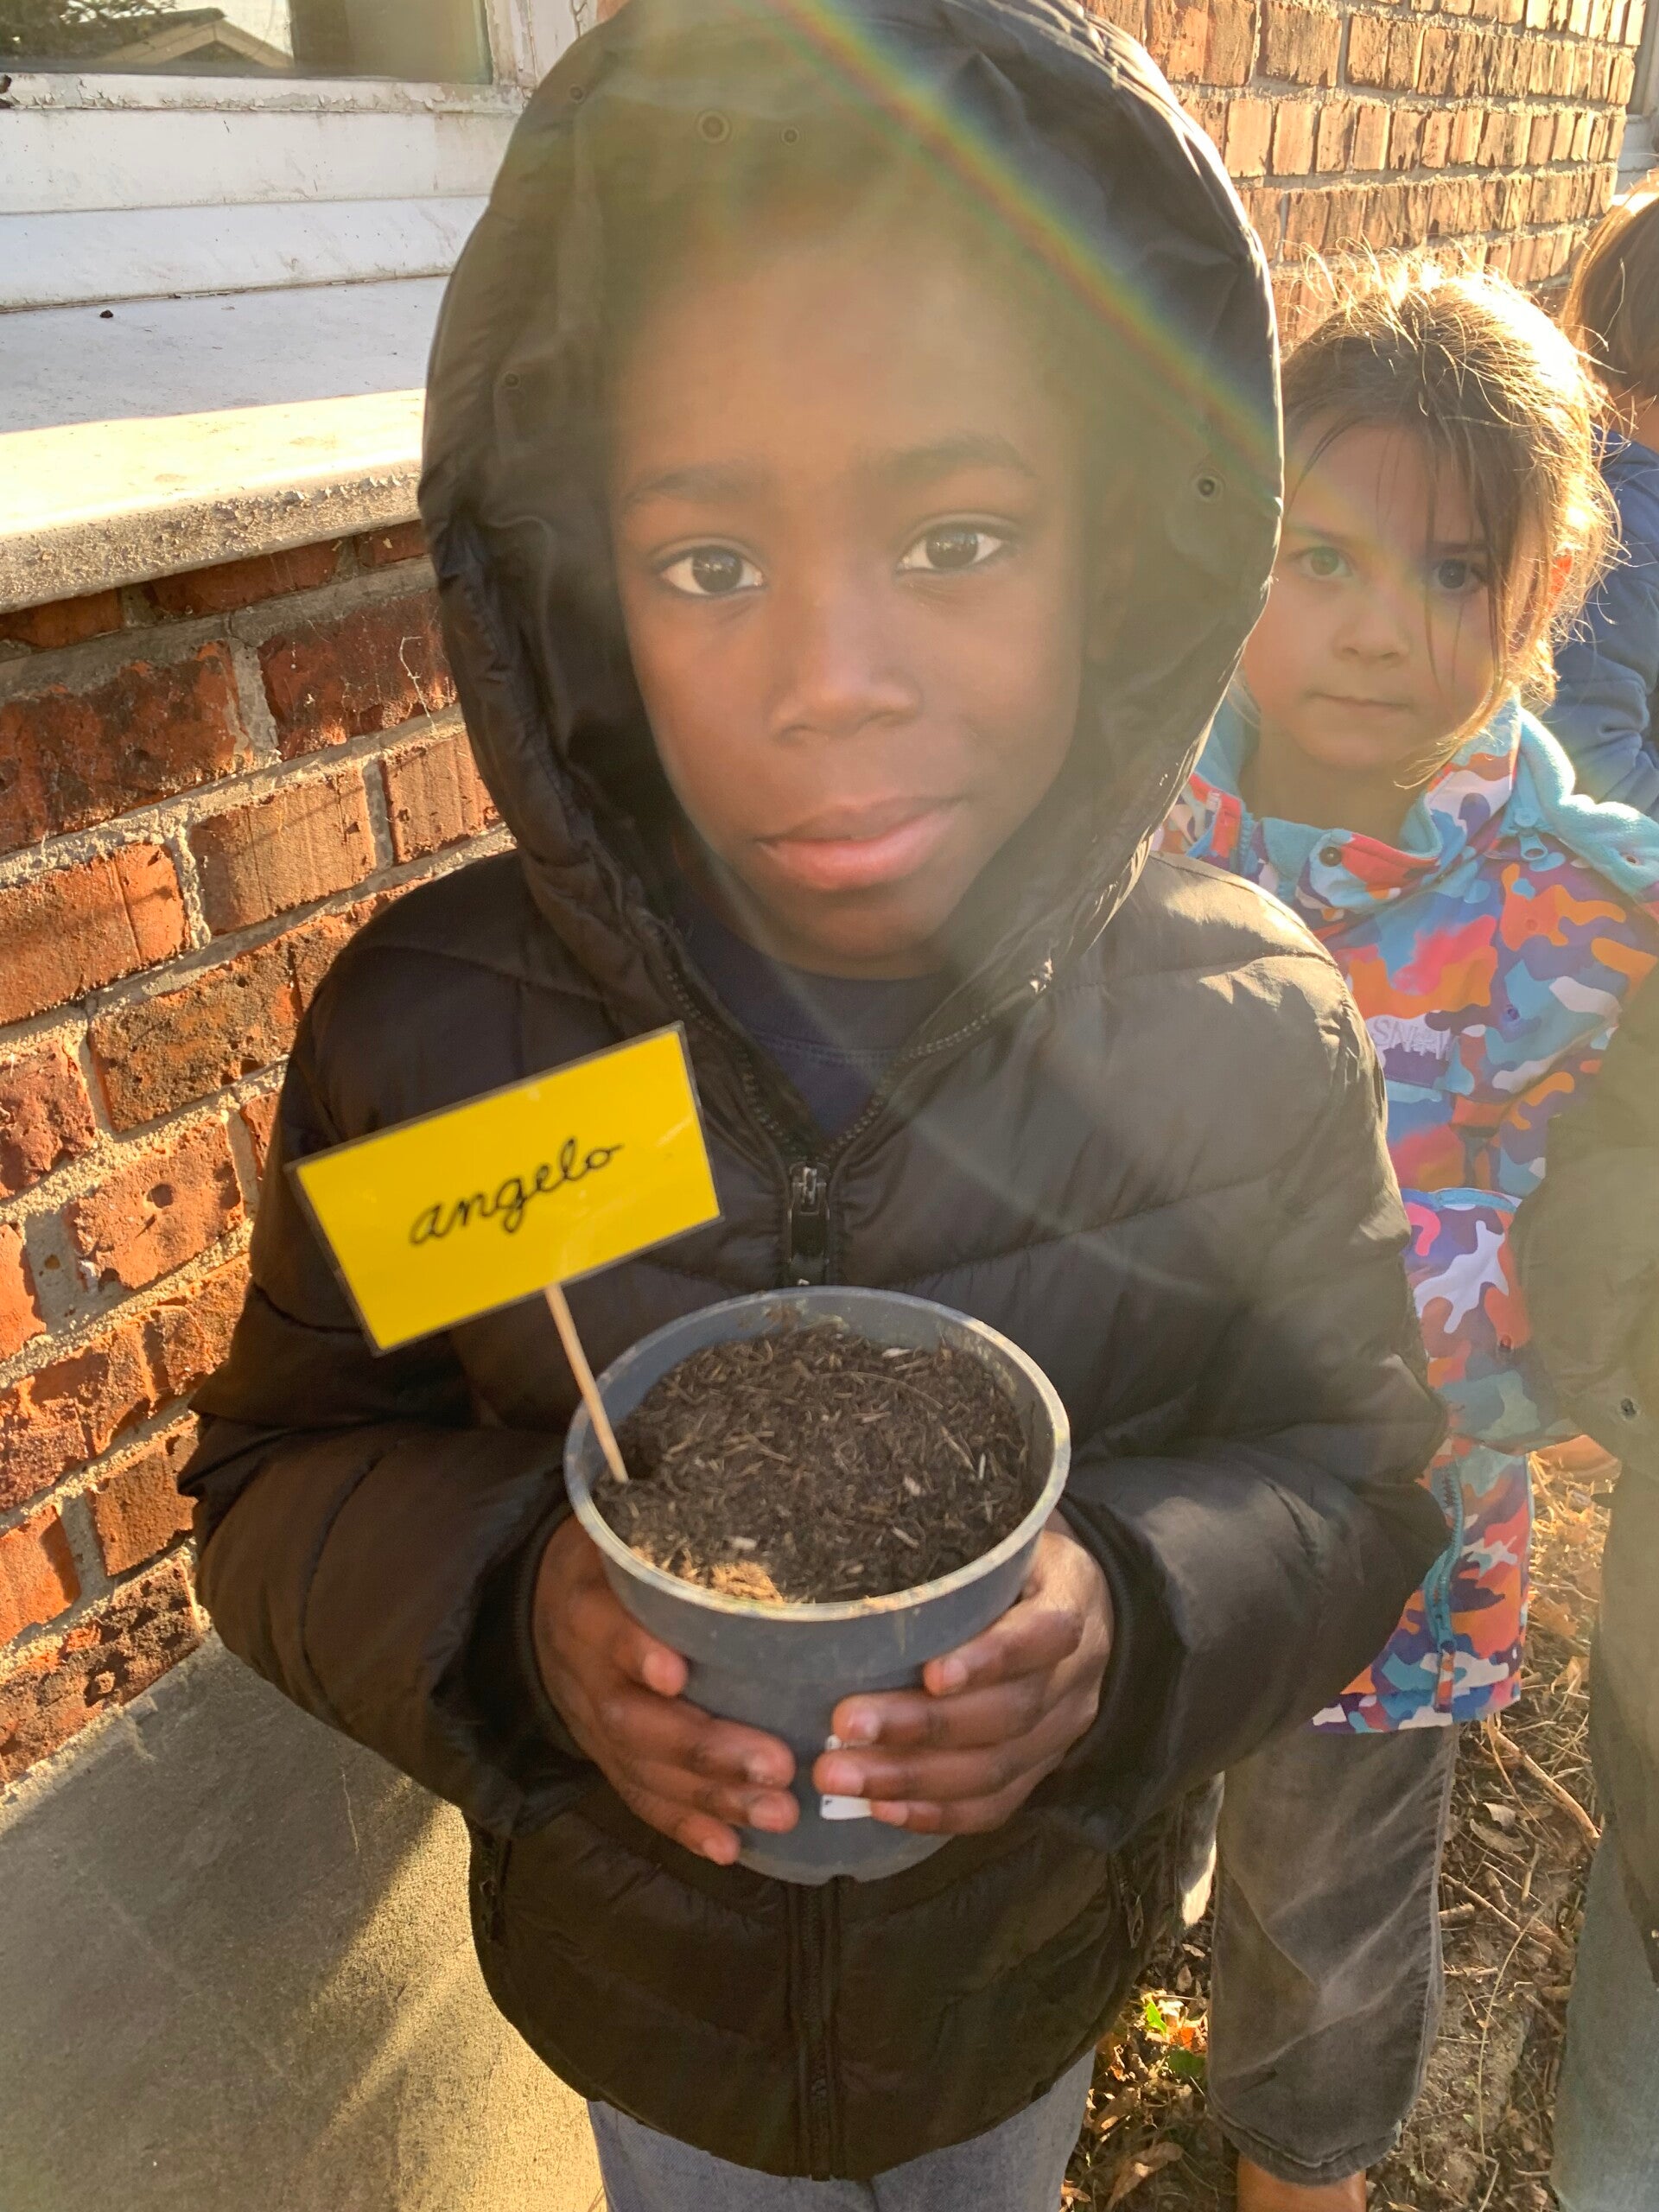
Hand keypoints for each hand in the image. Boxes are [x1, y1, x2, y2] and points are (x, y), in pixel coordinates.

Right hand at [531, 1516, 797, 1864]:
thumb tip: (760, 1510)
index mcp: (586, 1603)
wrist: (540, 1605)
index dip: (635, 1651)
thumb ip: (668, 1527)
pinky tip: (730, 1849)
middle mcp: (585, 1671)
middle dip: (706, 1748)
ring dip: (711, 1798)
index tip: (676, 1672)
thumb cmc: (610, 1556)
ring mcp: (593, 1724)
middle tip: (777, 1766)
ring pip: (645, 1770)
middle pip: (636, 1720)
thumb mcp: (621, 1526)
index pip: (605, 1630)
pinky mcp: (606, 1756)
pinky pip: (640, 1798)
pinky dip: (684, 1826)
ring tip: (779, 1811)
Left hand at [812, 1518, 1112, 1832]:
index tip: (930, 1672)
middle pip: (1009, 1713)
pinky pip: (997, 1805)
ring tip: (841, 1776)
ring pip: (997, 1768)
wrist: (1080, 1602)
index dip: (990, 1658)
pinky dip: (938, 1813)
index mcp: (1070, 1600)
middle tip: (846, 1726)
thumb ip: (955, 1543)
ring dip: (913, 1779)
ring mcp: (1062, 1729)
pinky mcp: (1042, 1767)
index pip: (1044, 1634)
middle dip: (922, 1727)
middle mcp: (1074, 1674)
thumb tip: (863, 1536)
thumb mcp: (1001, 1535)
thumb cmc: (1016, 1559)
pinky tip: (883, 1810)